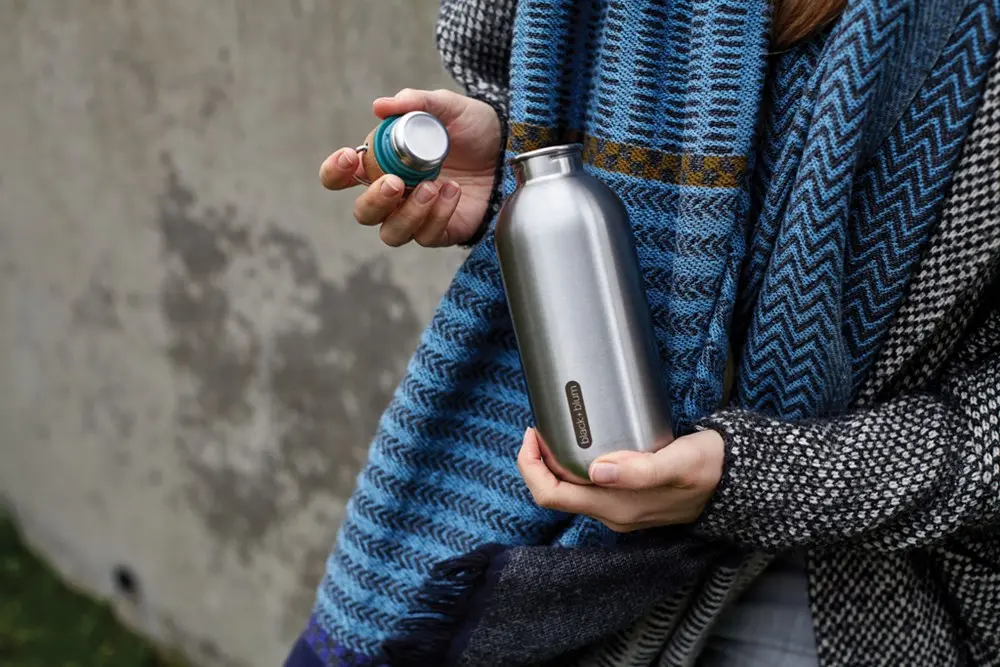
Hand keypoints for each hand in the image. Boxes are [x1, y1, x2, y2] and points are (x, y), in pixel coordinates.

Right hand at [319, 88, 501, 247]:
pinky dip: (438, 215)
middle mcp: (394, 195)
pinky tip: (453, 191)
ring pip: (391, 233)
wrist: (509, 149)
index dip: (335, 171)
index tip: (350, 157)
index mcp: (382, 163)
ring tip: (433, 185)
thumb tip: (381, 106)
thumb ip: (417, 102)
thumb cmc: (471, 128)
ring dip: (408, 213)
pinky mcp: (440, 231)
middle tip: (396, 182)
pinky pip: (426, 236)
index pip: (341, 177)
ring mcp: (416, 216)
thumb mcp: (448, 106)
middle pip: (363, 213)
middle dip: (375, 200)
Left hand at [517, 428, 725, 532]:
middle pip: (555, 493)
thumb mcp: (678, 463)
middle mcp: (612, 514)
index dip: (532, 466)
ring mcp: (619, 509)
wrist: (738, 482)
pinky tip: (580, 442)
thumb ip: (640, 469)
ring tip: (554, 430)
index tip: (533, 433)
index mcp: (616, 507)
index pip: (552, 495)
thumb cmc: (709, 468)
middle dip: (537, 462)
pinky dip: (573, 465)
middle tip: (539, 427)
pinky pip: (586, 486)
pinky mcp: (628, 499)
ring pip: (569, 490)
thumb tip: (597, 470)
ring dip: (554, 463)